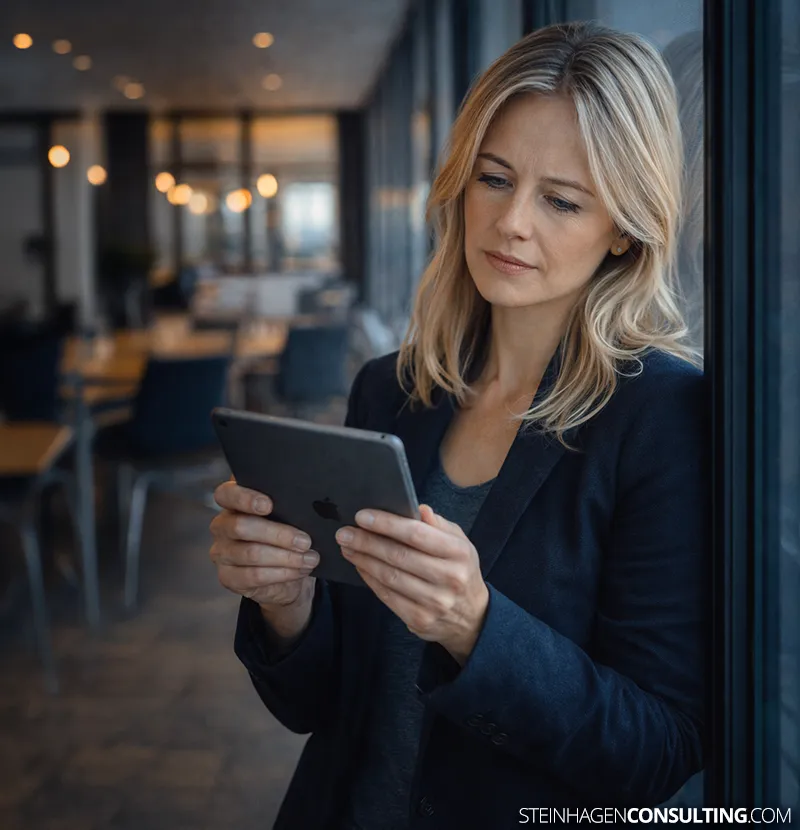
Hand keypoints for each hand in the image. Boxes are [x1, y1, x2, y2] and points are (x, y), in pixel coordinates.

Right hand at [210, 479, 319, 607]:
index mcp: (234, 504)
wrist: (284, 575)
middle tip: (305, 541)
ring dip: (286, 557)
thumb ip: (288, 509)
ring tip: (309, 558)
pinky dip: (281, 573)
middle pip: (241, 526)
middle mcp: (222, 526)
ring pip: (251, 553)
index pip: (227, 494)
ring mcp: (222, 552)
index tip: (269, 505)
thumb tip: (309, 510)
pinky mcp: (227, 577)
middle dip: (278, 534)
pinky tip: (298, 571)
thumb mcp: (288, 519)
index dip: (245, 498)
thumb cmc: (285, 537)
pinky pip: (254, 575)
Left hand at [336, 505, 489, 664]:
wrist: (473, 617)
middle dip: (367, 541)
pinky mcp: (420, 619)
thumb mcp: (460, 543)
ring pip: (389, 577)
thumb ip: (438, 525)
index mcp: (459, 553)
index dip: (386, 524)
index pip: (417, 534)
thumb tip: (418, 508)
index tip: (362, 516)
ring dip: (363, 560)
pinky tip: (360, 566)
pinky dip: (369, 579)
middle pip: (398, 556)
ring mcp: (434, 602)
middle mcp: (449, 578)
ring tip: (347, 546)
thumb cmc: (460, 570)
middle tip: (345, 532)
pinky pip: (387, 596)